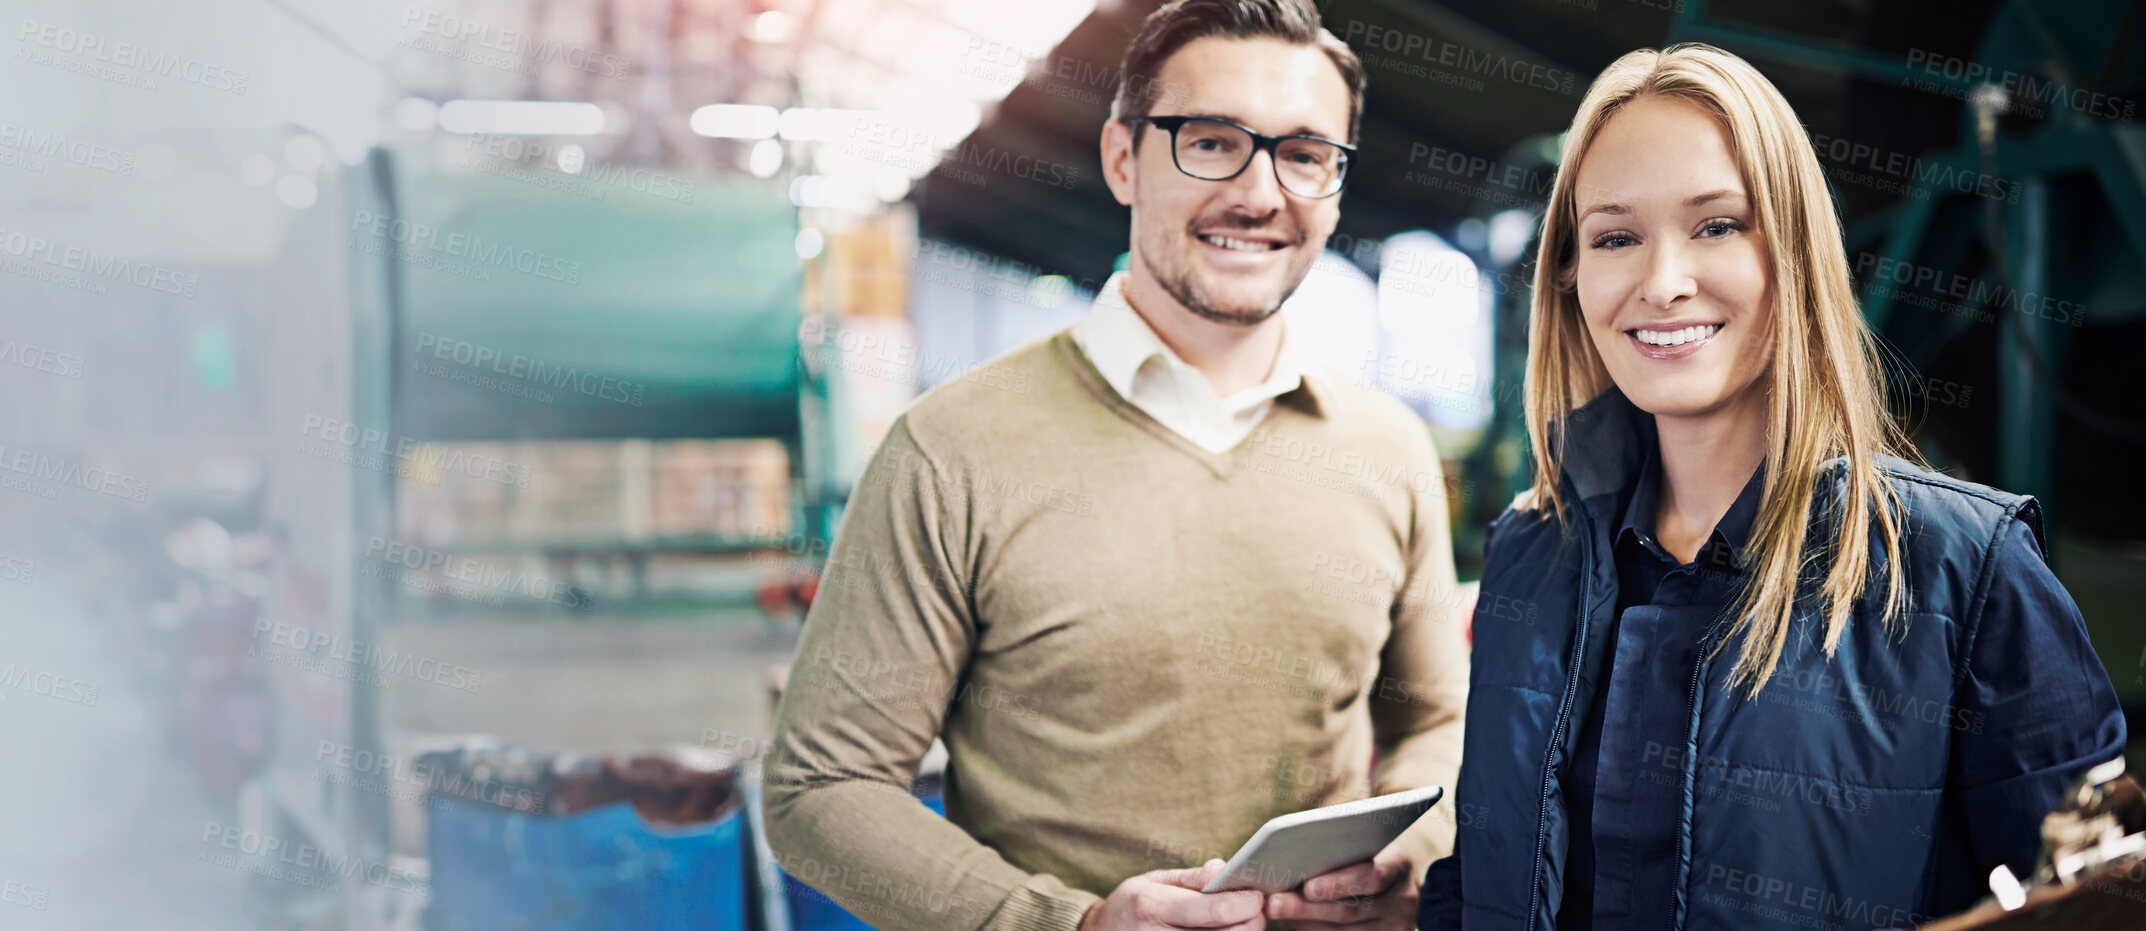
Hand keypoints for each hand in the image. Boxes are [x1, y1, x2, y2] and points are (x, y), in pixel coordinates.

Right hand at [1080, 859, 1265, 930]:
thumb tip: (1225, 869)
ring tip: (1237, 921)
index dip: (1246, 902)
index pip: (1216, 911)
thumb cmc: (1131, 905)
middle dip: (1252, 921)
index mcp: (1154, 907)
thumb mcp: (1153, 881)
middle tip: (1253, 909)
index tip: (1256, 894)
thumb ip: (1192, 878)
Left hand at [1263, 844, 1415, 930]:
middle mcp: (1402, 900)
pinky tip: (1293, 922)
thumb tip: (1291, 859)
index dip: (1339, 883)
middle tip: (1275, 902)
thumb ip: (1339, 849)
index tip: (1307, 887)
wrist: (1396, 888)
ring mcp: (1395, 926)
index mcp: (1399, 867)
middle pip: (1351, 910)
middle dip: (1308, 907)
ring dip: (1305, 922)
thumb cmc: (1369, 856)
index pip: (1372, 877)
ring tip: (1275, 910)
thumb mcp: (1365, 846)